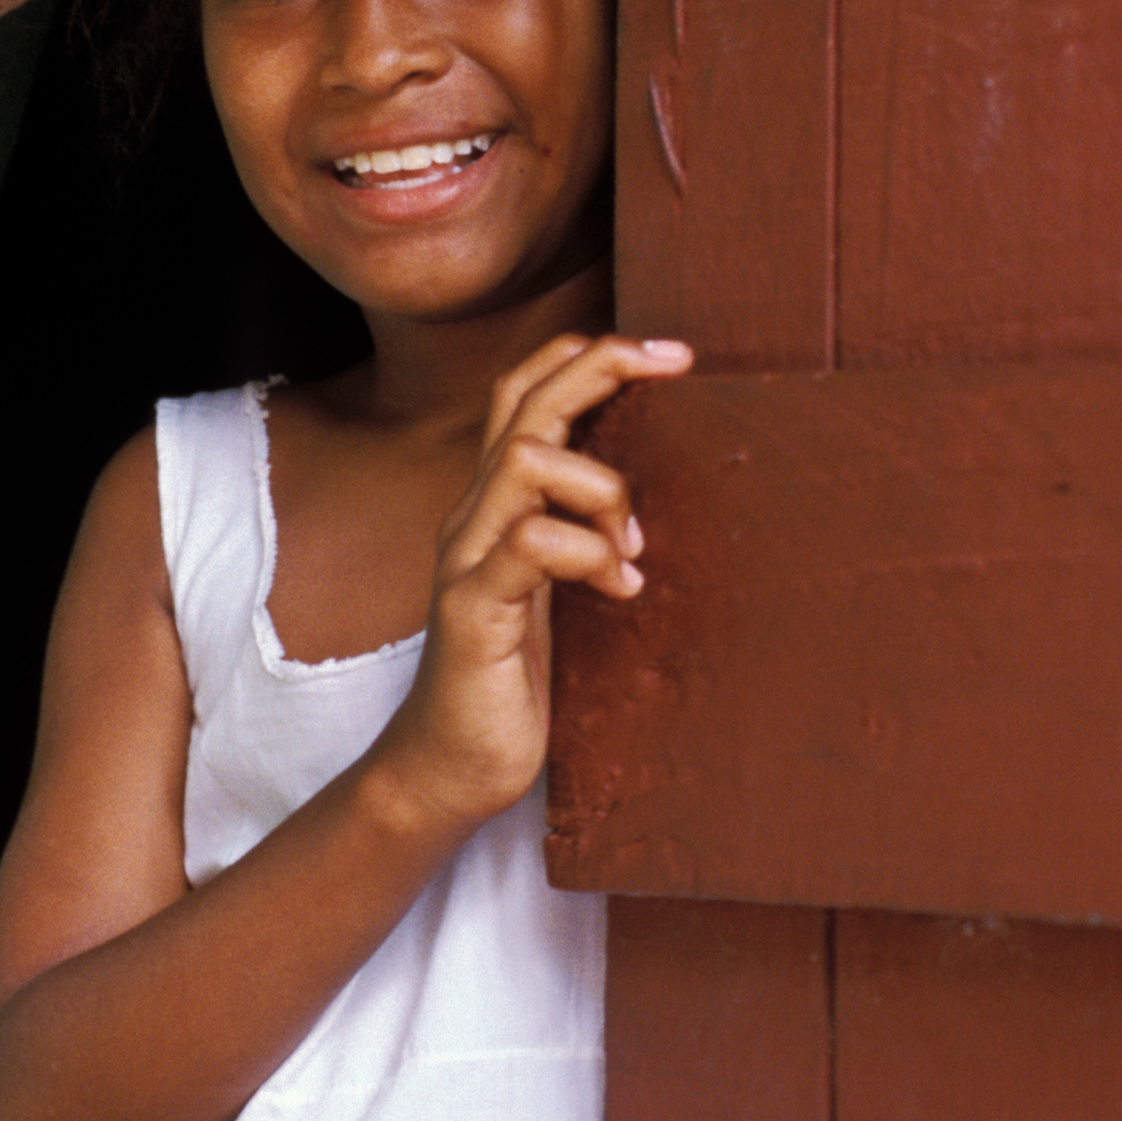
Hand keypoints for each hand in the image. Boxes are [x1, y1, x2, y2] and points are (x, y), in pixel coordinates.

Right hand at [372, 332, 692, 837]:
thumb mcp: (554, 592)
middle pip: (525, 402)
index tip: (667, 354)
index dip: (587, 356)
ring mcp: (466, 559)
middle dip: (602, 366)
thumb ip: (580, 536)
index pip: (524, 394)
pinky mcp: (471, 609)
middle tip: (673, 362)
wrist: (448, 766)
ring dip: (602, 489)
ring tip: (633, 549)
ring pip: (527, 461)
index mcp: (494, 505)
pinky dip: (588, 552)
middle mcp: (472, 517)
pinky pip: (531, 544)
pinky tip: (619, 588)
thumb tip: (654, 502)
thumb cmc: (509, 680)